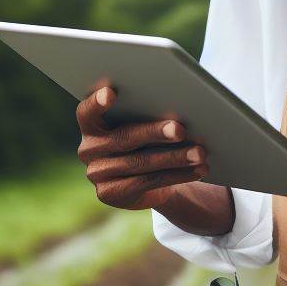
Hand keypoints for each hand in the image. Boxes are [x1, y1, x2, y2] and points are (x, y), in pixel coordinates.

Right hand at [76, 86, 208, 210]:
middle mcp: (88, 149)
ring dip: (175, 157)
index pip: (87, 112)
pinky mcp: (110, 194)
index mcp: (92, 126)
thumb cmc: (147, 142)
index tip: (110, 92)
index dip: (96, 103)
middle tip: (181, 129)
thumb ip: (148, 115)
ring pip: (140, 163)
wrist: (147, 182)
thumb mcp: (142, 126)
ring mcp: (97, 174)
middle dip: (156, 133)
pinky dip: (178, 175)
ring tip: (200, 153)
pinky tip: (198, 169)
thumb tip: (183, 107)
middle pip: (124, 138)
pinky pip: (148, 182)